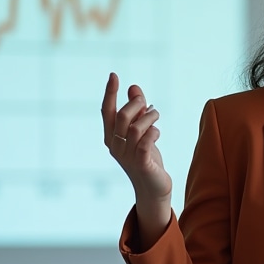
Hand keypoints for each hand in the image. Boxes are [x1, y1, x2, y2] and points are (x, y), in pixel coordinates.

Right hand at [101, 73, 172, 240]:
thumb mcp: (141, 132)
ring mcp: (127, 156)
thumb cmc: (147, 158)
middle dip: (136, 104)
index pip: (106, 111)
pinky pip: (146, 142)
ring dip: (149, 117)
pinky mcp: (141, 163)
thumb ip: (137, 111)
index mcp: (111, 137)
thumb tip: (134, 88)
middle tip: (147, 103)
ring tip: (156, 115)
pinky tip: (157, 132)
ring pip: (136, 127)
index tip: (114, 75)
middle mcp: (115, 146)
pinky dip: (153, 132)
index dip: (110, 93)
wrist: (153, 188)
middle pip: (122, 117)